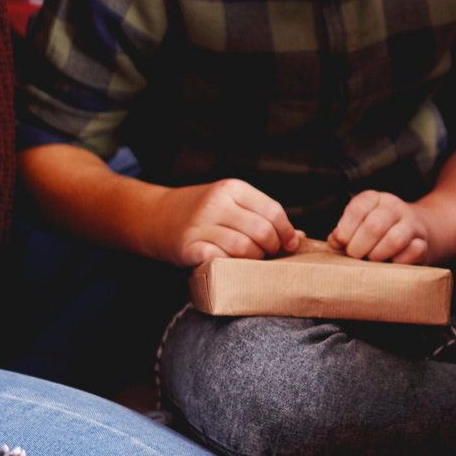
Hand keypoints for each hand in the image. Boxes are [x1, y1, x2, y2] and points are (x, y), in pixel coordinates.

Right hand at [152, 178, 300, 266]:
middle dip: (273, 248)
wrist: (156, 216)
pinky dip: (232, 267)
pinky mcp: (188, 247)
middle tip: (269, 255)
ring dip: (256, 260)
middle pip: (262, 231)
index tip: (289, 244)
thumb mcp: (231, 204)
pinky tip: (232, 266)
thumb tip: (299, 238)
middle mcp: (216, 203)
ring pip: (244, 248)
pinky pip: (221, 260)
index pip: (273, 211)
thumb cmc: (203, 213)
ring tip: (253, 261)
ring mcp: (200, 225)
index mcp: (232, 188)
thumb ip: (263, 216)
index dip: (286, 232)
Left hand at [331, 191, 435, 263]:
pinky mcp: (424, 242)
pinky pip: (413, 252)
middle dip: (359, 247)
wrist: (418, 229)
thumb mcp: (359, 224)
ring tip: (372, 260)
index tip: (341, 243)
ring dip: (378, 255)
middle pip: (374, 226)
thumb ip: (343, 232)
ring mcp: (412, 224)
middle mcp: (395, 207)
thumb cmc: (380, 230)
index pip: (358, 208)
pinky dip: (399, 262)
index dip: (345, 230)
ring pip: (395, 239)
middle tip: (355, 256)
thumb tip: (335, 241)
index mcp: (376, 199)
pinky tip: (391, 263)